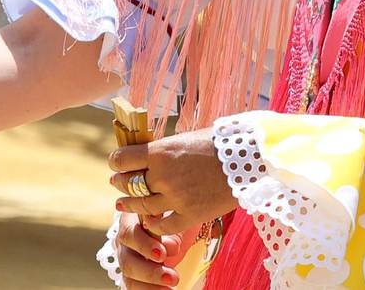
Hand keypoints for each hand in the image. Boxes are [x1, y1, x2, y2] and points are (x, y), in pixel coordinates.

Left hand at [108, 128, 236, 235]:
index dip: (116, 162)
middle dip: (122, 182)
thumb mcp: (183, 139)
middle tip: (119, 182)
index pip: (121, 159)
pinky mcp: (189, 215)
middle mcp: (163, 176)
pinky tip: (151, 221)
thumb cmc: (217, 143)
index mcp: (160, 152)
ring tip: (125, 203)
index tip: (117, 164)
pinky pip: (162, 226)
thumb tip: (142, 157)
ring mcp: (175, 198)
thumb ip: (161, 151)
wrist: (248, 158)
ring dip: (131, 204)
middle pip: (128, 184)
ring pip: (141, 206)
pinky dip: (154, 224)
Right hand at [112, 210, 199, 289]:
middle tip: (172, 278)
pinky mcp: (134, 274)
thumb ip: (171, 230)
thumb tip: (170, 247)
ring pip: (129, 277)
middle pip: (127, 260)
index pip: (129, 234)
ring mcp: (128, 259)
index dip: (143, 245)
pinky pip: (135, 286)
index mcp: (130, 221)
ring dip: (149, 287)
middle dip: (149, 272)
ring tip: (169, 289)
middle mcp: (125, 242)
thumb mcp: (175, 217)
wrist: (176, 225)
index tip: (162, 254)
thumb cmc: (173, 217)